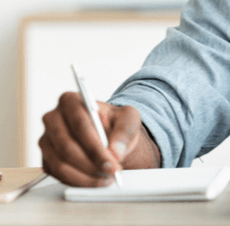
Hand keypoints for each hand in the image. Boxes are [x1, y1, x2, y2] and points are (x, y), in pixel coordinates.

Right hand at [39, 92, 160, 185]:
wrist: (110, 134)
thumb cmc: (116, 122)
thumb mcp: (128, 118)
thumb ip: (125, 131)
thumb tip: (116, 151)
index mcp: (70, 101)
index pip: (79, 124)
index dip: (95, 146)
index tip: (112, 161)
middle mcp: (53, 119)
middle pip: (66, 146)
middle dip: (91, 163)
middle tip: (111, 173)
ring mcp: (47, 140)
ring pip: (60, 164)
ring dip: (85, 176)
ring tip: (106, 179)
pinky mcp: (46, 159)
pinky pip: (58, 175)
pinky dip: (78, 181)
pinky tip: (95, 181)